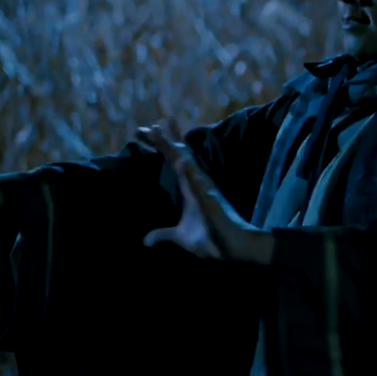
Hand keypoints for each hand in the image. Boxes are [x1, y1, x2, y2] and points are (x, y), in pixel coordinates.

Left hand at [137, 124, 273, 263]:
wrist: (230, 249)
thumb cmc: (210, 240)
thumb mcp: (180, 237)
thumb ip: (164, 234)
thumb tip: (146, 240)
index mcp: (190, 188)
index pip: (175, 162)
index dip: (163, 147)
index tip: (149, 130)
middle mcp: (198, 183)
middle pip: (178, 157)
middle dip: (164, 141)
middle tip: (148, 126)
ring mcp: (204, 191)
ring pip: (186, 165)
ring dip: (173, 150)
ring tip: (159, 132)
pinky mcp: (211, 203)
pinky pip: (199, 187)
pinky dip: (190, 174)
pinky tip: (182, 163)